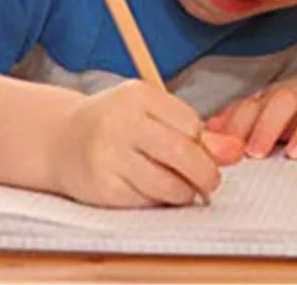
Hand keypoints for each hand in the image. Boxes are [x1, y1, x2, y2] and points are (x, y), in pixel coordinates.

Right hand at [43, 79, 243, 207]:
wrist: (60, 139)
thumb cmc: (115, 122)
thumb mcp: (150, 112)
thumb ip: (192, 130)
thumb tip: (235, 151)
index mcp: (137, 95)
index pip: (190, 124)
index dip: (201, 142)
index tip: (199, 149)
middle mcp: (122, 122)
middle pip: (183, 154)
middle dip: (205, 174)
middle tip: (209, 181)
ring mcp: (109, 156)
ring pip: (169, 185)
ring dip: (183, 192)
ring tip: (181, 187)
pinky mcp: (102, 187)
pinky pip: (147, 201)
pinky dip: (158, 201)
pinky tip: (152, 190)